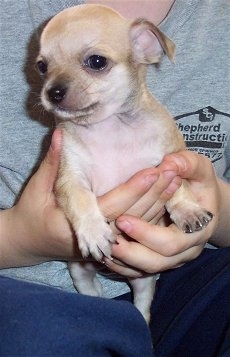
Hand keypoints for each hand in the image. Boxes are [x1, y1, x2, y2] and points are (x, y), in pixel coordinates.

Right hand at [0, 129, 179, 267]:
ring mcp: (101, 243)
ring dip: (158, 204)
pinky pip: (136, 230)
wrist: (31, 238)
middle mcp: (91, 239)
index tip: (154, 171)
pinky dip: (153, 214)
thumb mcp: (38, 186)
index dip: (133, 190)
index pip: (110, 207)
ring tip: (175, 180)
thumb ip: (52, 162)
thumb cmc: (32, 210)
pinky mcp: (108, 242)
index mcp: (71, 223)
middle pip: (130, 218)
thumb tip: (60, 133)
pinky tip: (168, 197)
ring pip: (137, 226)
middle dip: (154, 196)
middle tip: (173, 172)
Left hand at [105, 152, 219, 276]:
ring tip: (103, 250)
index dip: (146, 234)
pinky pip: (142, 272)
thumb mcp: (198, 168)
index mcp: (198, 230)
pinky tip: (107, 256)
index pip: (170, 242)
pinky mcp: (162, 258)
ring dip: (124, 262)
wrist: (203, 199)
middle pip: (157, 262)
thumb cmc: (199, 181)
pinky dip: (124, 266)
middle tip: (108, 240)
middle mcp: (187, 249)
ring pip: (147, 270)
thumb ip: (186, 164)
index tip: (122, 219)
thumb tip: (167, 163)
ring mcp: (174, 257)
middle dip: (131, 252)